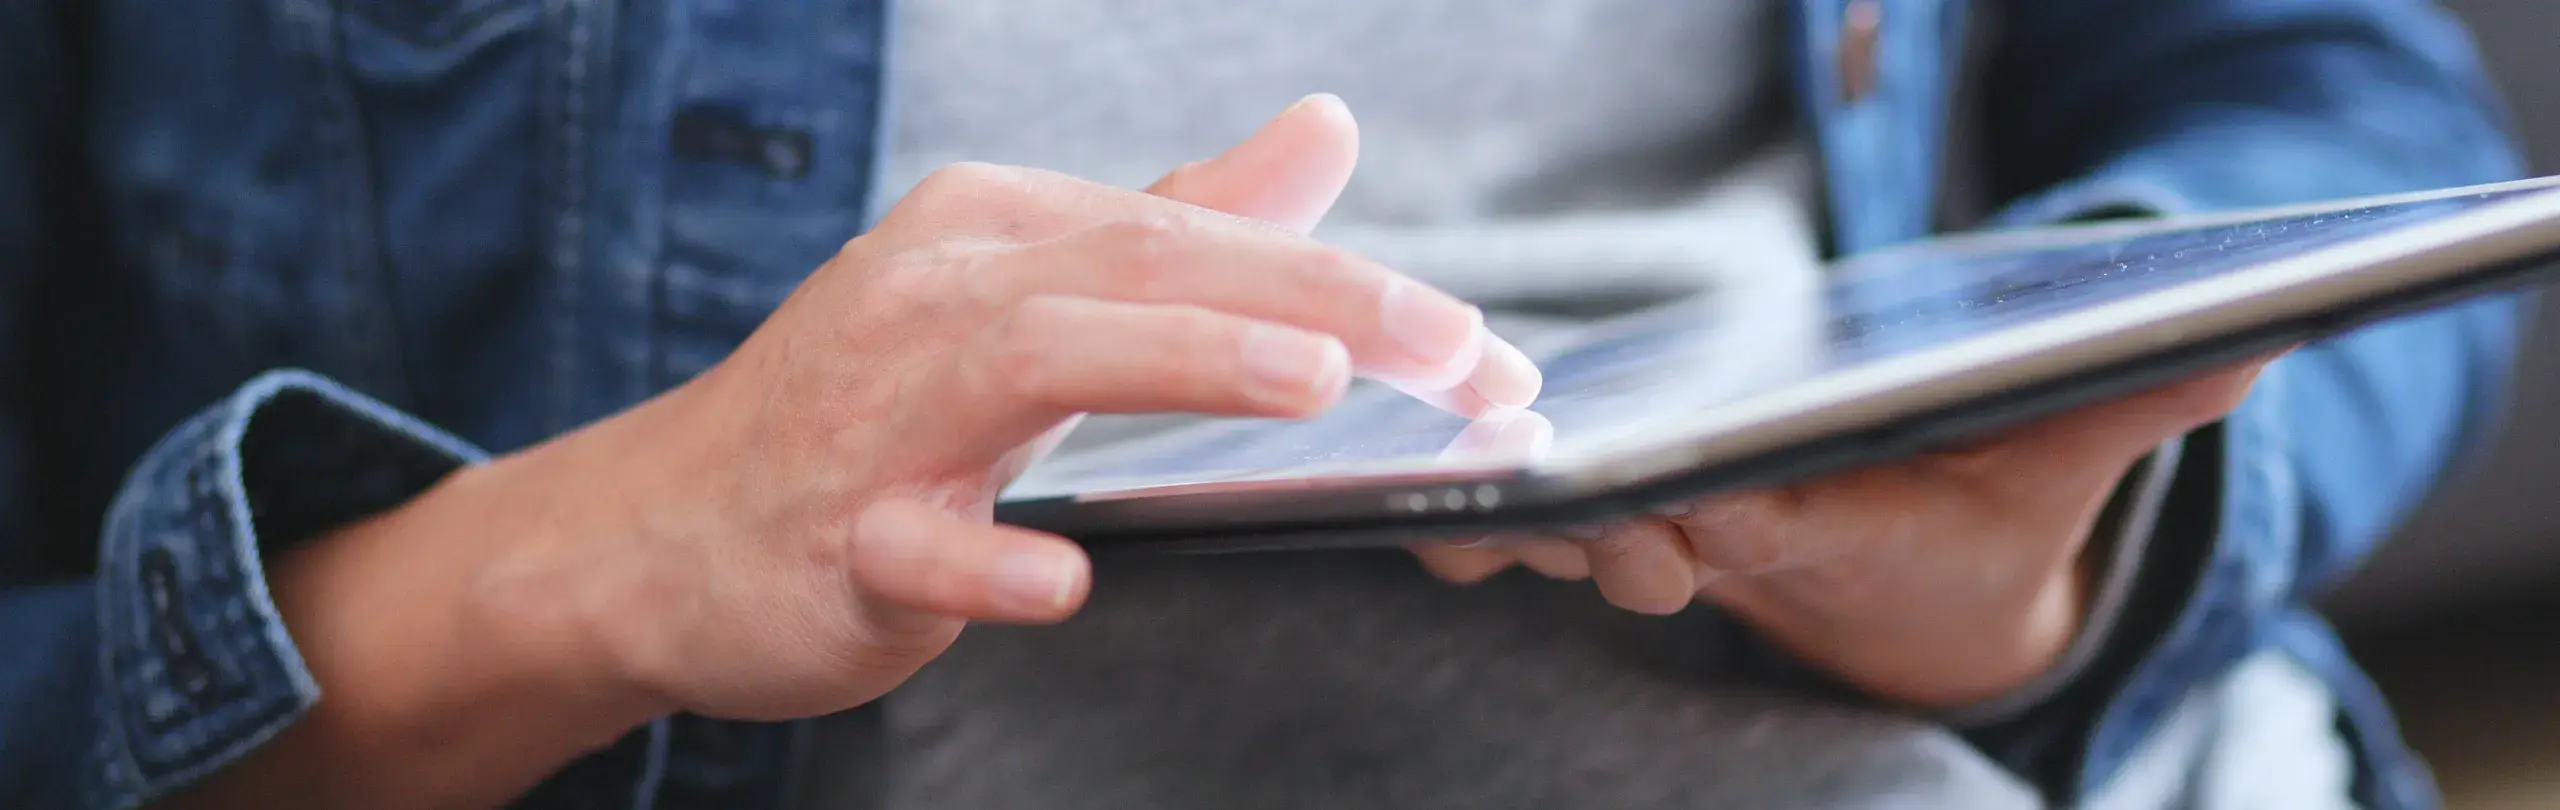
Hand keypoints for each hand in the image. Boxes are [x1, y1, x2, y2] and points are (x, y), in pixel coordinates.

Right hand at [200, 96, 1538, 808]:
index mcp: (993, 231)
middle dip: (1311, 301)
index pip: (1196, 236)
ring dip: (1178, 362)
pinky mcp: (832, 532)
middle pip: (1141, 271)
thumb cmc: (860, 416)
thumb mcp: (1022, 292)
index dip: (1347, 282)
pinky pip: (912, 542)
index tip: (1475, 346)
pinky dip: (986, 558)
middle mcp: (937, 293)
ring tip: (1308, 380)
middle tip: (1456, 352)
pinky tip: (1062, 582)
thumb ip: (1179, 220)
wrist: (653, 536)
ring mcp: (876, 414)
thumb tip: (1322, 132)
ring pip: (1035, 360)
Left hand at [1415, 357, 2271, 706]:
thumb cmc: (1983, 520)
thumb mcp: (2061, 462)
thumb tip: (2261, 336)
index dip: (1734, 512)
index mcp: (1837, 528)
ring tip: (1443, 505)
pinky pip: (1532, 518)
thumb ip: (2134, 402)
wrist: (1909, 600)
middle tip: (1574, 513)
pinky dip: (1478, 509)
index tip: (1695, 504)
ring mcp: (1666, 532)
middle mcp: (1737, 540)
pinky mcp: (1616, 510)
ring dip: (1516, 522)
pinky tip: (1409, 489)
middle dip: (1618, 525)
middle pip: (1661, 535)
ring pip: (1576, 534)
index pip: (1785, 522)